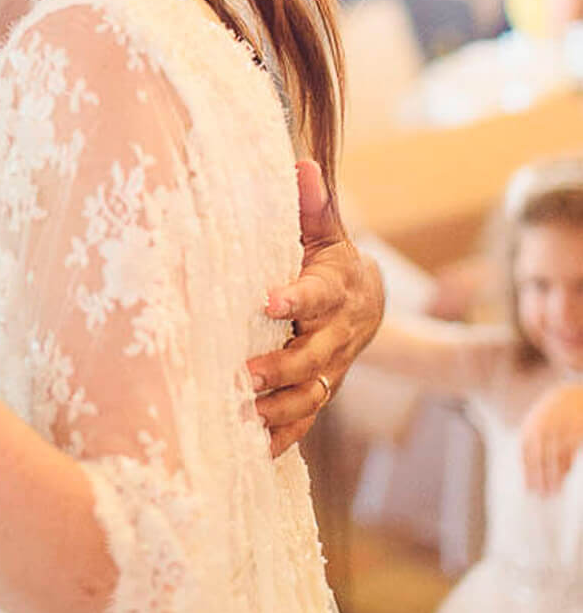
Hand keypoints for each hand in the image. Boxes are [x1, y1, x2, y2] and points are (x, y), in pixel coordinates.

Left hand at [248, 160, 384, 457]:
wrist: (367, 300)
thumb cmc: (330, 259)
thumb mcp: (325, 230)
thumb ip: (311, 204)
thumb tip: (300, 164)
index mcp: (335, 289)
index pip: (315, 295)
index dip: (294, 299)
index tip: (268, 301)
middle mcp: (336, 334)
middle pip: (313, 355)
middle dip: (282, 367)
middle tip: (246, 374)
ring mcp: (330, 367)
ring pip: (310, 394)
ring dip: (279, 408)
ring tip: (245, 416)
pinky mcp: (321, 390)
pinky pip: (306, 419)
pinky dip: (284, 435)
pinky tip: (256, 448)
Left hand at [521, 383, 582, 495]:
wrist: (574, 393)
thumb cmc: (555, 411)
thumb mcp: (539, 421)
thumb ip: (533, 440)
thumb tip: (527, 467)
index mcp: (531, 426)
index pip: (526, 453)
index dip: (529, 473)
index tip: (531, 490)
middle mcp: (544, 427)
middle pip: (540, 457)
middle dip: (540, 478)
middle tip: (542, 496)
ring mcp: (561, 429)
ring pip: (556, 458)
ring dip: (555, 477)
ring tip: (554, 492)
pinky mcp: (576, 431)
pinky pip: (570, 453)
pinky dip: (566, 466)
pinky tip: (565, 477)